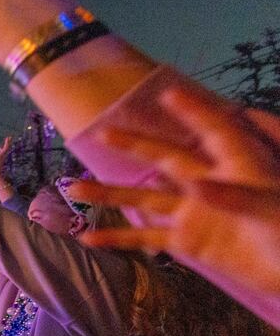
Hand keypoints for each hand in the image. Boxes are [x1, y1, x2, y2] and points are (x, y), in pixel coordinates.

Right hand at [0, 136, 12, 181]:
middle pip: (7, 148)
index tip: (9, 138)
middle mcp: (2, 157)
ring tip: (6, 141)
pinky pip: (1, 153)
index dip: (7, 143)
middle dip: (8, 143)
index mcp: (1, 156)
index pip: (5, 148)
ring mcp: (1, 158)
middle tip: (10, 137)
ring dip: (6, 145)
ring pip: (5, 151)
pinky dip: (2, 150)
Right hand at [72, 83, 279, 302]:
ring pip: (146, 198)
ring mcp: (195, 214)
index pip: (214, 132)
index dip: (193, 112)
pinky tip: (90, 238)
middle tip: (102, 132)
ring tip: (74, 189)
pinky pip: (148, 238)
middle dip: (135, 145)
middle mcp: (210, 185)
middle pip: (167, 159)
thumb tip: (197, 186)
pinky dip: (120, 238)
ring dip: (111, 194)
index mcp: (238, 168)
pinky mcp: (189, 242)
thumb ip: (235, 196)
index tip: (167, 93)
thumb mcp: (272, 211)